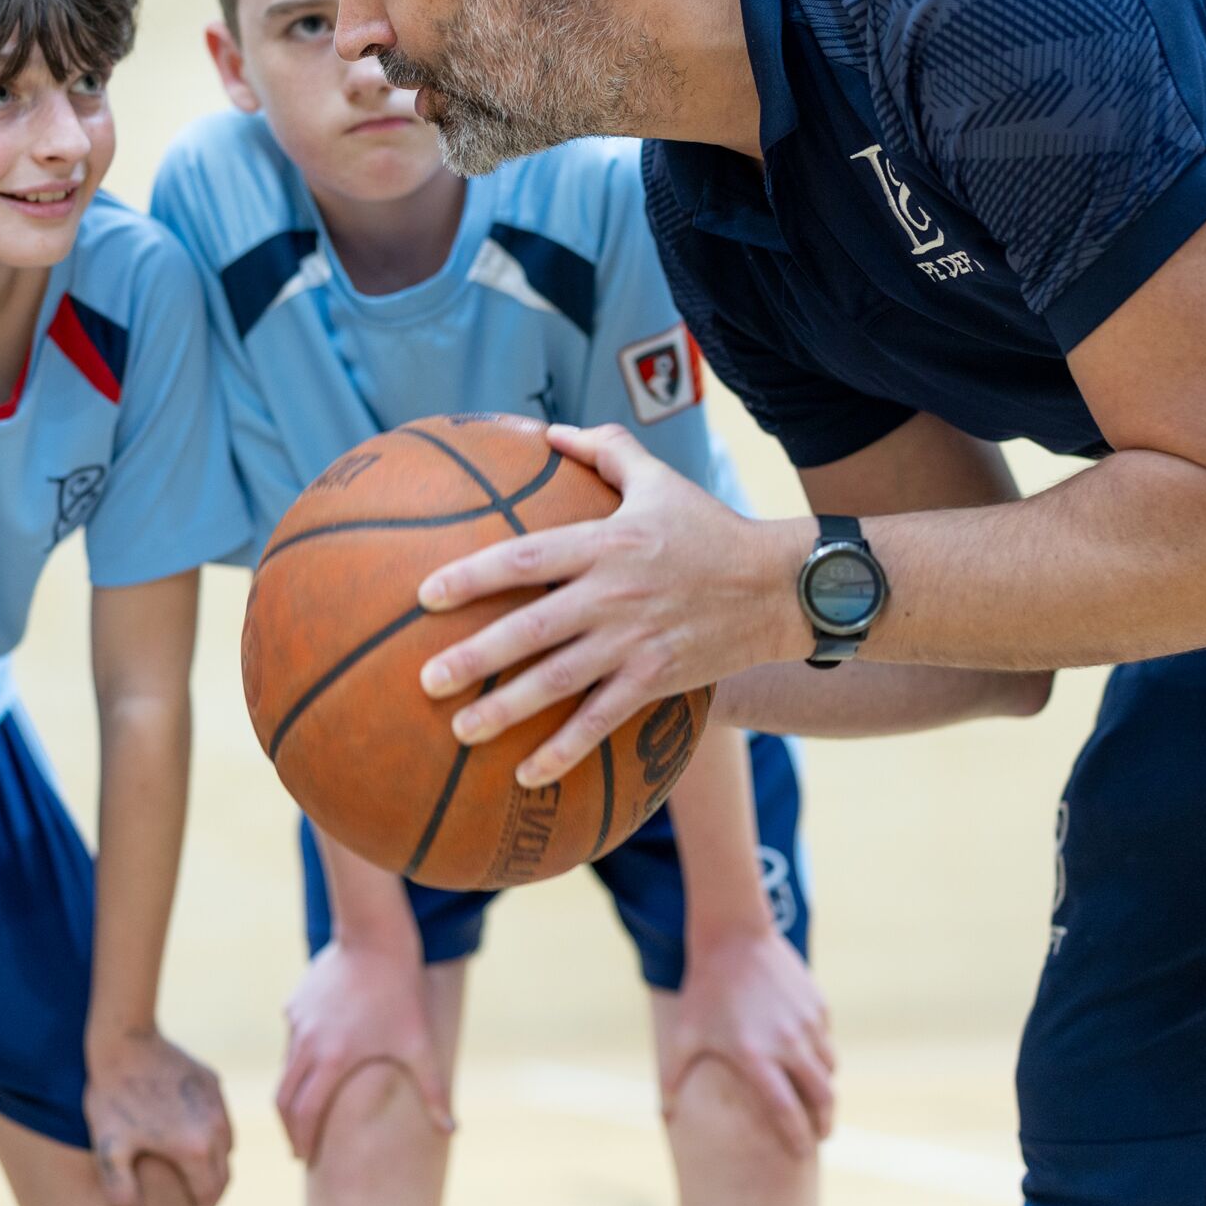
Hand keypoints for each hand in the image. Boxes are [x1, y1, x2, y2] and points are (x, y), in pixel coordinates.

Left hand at [83, 1028, 232, 1205]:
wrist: (123, 1040)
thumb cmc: (112, 1097)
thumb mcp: (109, 1149)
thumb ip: (120, 1190)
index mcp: (195, 1150)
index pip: (208, 1196)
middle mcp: (216, 1128)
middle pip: (223, 1174)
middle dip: (211, 1195)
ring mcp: (217, 1103)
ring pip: (226, 1146)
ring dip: (214, 1165)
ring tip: (193, 1175)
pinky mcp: (212, 1082)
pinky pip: (219, 1119)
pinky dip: (210, 1136)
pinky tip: (188, 1137)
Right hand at [276, 937, 453, 1162]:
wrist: (375, 935)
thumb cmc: (401, 991)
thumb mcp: (420, 1044)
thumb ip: (434, 1091)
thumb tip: (452, 1130)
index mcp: (332, 1060)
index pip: (305, 1113)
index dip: (302, 1140)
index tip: (303, 1158)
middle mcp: (306, 1043)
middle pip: (283, 1097)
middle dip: (287, 1127)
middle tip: (297, 1146)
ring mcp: (296, 1021)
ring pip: (284, 1068)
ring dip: (291, 1094)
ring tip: (305, 1110)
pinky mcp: (295, 1002)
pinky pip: (291, 1039)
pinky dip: (297, 1059)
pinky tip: (315, 1062)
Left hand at [416, 425, 805, 784]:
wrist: (780, 585)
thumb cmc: (711, 529)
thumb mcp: (659, 479)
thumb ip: (604, 448)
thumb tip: (550, 431)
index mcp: (605, 542)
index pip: (526, 557)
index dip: (474, 576)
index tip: (426, 594)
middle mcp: (613, 594)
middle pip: (531, 628)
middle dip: (475, 656)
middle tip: (425, 679)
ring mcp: (634, 641)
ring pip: (559, 680)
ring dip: (507, 709)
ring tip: (460, 731)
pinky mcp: (657, 679)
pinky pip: (603, 720)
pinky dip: (566, 748)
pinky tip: (529, 775)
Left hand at [662, 930, 837, 1156]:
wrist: (733, 935)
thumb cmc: (704, 989)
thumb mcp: (682, 1034)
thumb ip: (671, 1078)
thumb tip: (663, 1116)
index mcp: (756, 1056)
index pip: (786, 1110)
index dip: (798, 1137)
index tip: (802, 1154)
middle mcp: (788, 1042)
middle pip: (822, 1096)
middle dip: (825, 1122)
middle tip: (821, 1135)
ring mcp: (807, 1022)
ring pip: (829, 1068)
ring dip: (825, 1088)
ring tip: (816, 1099)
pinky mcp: (818, 1004)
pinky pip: (827, 1040)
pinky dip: (822, 1055)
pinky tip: (809, 1059)